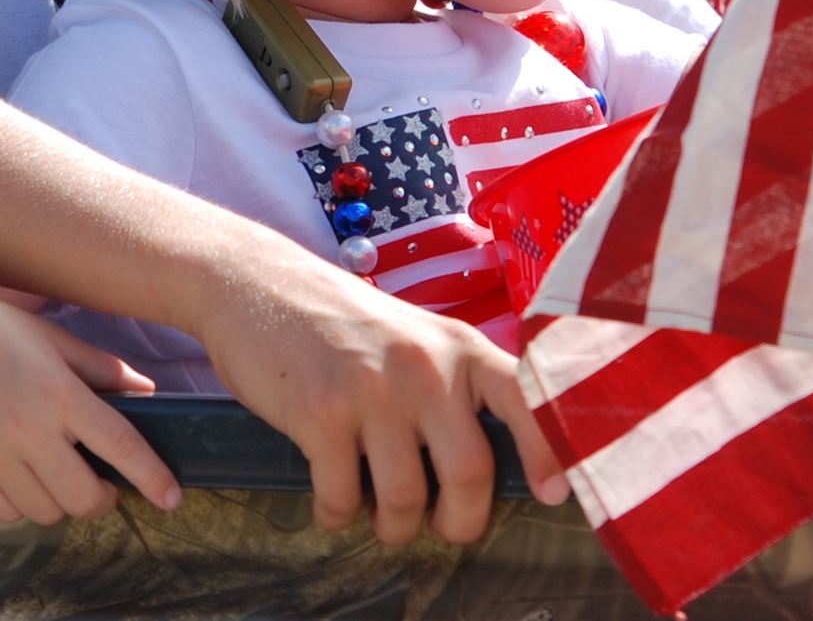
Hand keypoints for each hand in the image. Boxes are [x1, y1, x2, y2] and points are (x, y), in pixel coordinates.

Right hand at [0, 260, 181, 524]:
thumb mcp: (52, 337)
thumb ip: (101, 369)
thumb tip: (147, 390)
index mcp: (58, 392)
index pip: (120, 446)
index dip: (152, 477)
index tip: (171, 498)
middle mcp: (27, 429)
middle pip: (84, 497)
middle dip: (104, 499)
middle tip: (106, 486)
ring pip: (46, 511)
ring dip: (63, 502)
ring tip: (61, 476)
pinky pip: (6, 512)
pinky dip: (24, 504)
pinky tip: (24, 477)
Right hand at [187, 238, 569, 546]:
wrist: (258, 284)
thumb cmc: (345, 325)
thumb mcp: (416, 338)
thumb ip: (456, 385)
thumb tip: (492, 466)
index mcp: (459, 345)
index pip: (526, 398)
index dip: (549, 452)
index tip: (554, 495)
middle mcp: (424, 365)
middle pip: (469, 473)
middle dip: (459, 521)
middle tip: (444, 527)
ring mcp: (371, 388)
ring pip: (405, 499)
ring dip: (395, 526)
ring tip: (384, 519)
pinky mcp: (319, 412)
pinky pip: (342, 497)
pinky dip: (337, 513)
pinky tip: (332, 498)